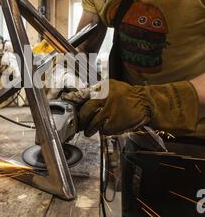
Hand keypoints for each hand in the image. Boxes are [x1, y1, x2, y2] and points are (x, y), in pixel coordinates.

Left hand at [75, 79, 198, 136]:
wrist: (146, 102)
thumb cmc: (129, 95)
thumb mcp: (113, 86)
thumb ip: (98, 90)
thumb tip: (83, 96)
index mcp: (103, 88)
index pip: (83, 95)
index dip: (74, 102)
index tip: (69, 106)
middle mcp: (105, 98)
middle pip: (85, 111)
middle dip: (81, 119)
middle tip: (80, 122)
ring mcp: (109, 111)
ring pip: (92, 123)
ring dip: (89, 128)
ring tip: (89, 130)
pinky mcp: (114, 123)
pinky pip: (103, 130)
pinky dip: (103, 131)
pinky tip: (106, 128)